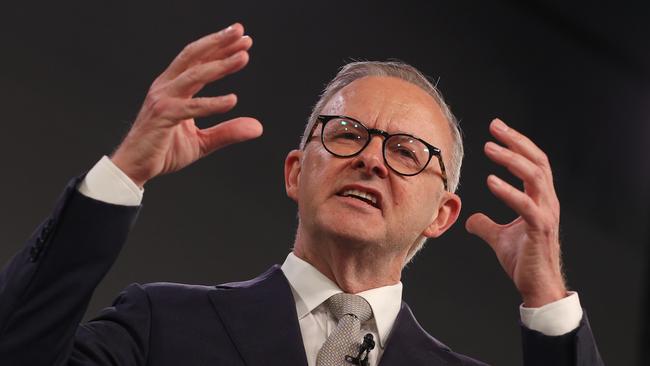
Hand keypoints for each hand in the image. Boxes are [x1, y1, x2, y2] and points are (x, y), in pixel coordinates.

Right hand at [111, 23, 261, 186]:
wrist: (135, 167)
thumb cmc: (163, 150)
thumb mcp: (202, 141)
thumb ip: (228, 132)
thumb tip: (257, 127)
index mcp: (174, 87)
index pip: (199, 61)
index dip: (220, 47)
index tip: (242, 39)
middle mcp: (167, 87)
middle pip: (195, 57)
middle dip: (219, 43)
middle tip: (242, 34)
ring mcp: (163, 100)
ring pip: (194, 75)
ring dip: (220, 65)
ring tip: (242, 57)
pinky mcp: (163, 116)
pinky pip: (191, 107)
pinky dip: (212, 103)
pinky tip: (232, 100)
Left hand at [465, 119, 565, 306]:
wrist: (537, 286)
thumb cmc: (524, 261)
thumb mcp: (499, 237)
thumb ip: (486, 224)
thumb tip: (470, 218)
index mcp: (540, 199)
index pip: (533, 162)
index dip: (517, 143)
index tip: (497, 128)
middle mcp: (547, 202)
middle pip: (536, 161)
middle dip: (516, 141)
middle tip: (494, 126)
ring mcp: (545, 214)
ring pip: (534, 176)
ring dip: (511, 159)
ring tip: (490, 147)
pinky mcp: (539, 229)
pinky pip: (525, 204)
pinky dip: (508, 191)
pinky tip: (490, 181)